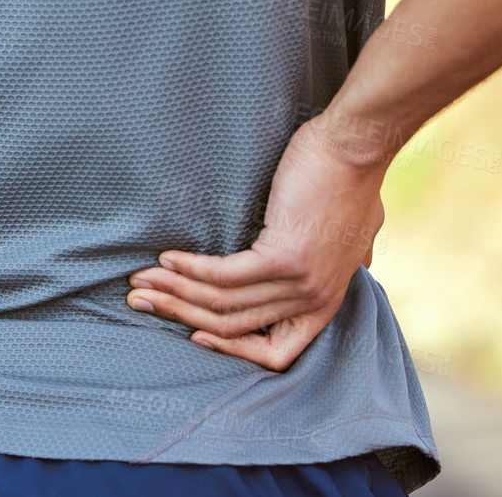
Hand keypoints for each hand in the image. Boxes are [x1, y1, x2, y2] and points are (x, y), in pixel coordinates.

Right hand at [125, 113, 386, 371]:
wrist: (356, 148)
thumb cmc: (352, 180)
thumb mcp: (360, 231)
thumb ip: (351, 254)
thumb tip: (360, 258)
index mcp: (326, 301)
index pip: (277, 353)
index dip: (230, 348)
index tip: (195, 332)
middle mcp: (313, 300)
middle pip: (233, 325)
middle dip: (180, 314)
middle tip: (142, 302)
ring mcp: (299, 282)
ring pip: (222, 302)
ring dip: (174, 292)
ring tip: (141, 281)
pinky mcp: (283, 257)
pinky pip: (224, 275)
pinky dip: (189, 269)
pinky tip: (167, 258)